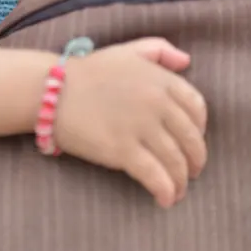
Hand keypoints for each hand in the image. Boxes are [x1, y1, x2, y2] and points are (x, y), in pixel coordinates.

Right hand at [54, 38, 207, 207]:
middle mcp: (157, 102)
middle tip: (191, 172)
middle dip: (196, 161)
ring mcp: (141, 128)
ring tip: (177, 191)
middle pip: (191, 139)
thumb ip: (160, 50)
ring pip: (176, 162)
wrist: (51, 90)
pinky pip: (155, 176)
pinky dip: (165, 191)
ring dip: (181, 181)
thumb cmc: (89, 71)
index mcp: (161, 79)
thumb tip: (186, 62)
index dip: (200, 128)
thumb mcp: (128, 50)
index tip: (192, 140)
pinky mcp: (123, 151)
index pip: (197, 108)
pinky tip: (165, 200)